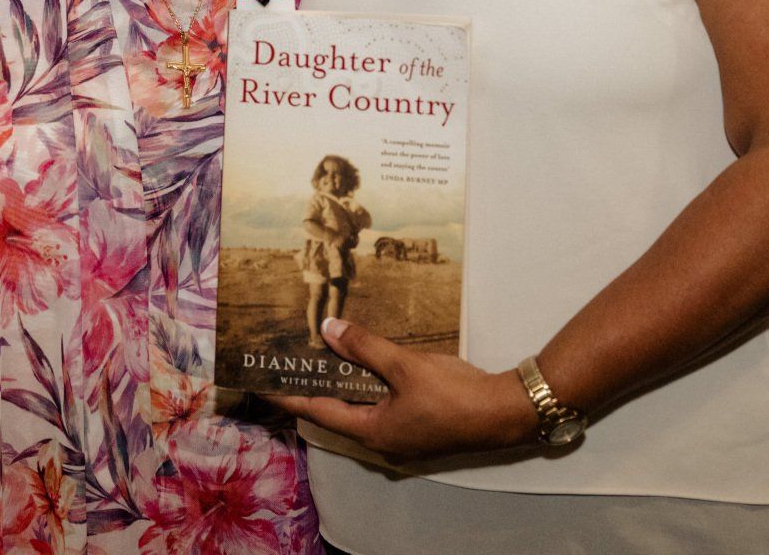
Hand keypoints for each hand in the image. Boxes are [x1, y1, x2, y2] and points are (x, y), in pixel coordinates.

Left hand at [267, 318, 538, 462]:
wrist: (505, 413)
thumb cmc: (455, 395)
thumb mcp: (405, 366)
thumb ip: (365, 348)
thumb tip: (329, 330)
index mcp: (372, 431)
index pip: (318, 410)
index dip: (289, 393)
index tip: (262, 382)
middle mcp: (382, 438)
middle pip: (337, 410)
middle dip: (315, 385)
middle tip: (291, 360)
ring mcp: (401, 434)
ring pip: (361, 406)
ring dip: (343, 382)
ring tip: (322, 355)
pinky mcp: (418, 425)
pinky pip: (382, 404)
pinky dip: (368, 384)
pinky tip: (366, 362)